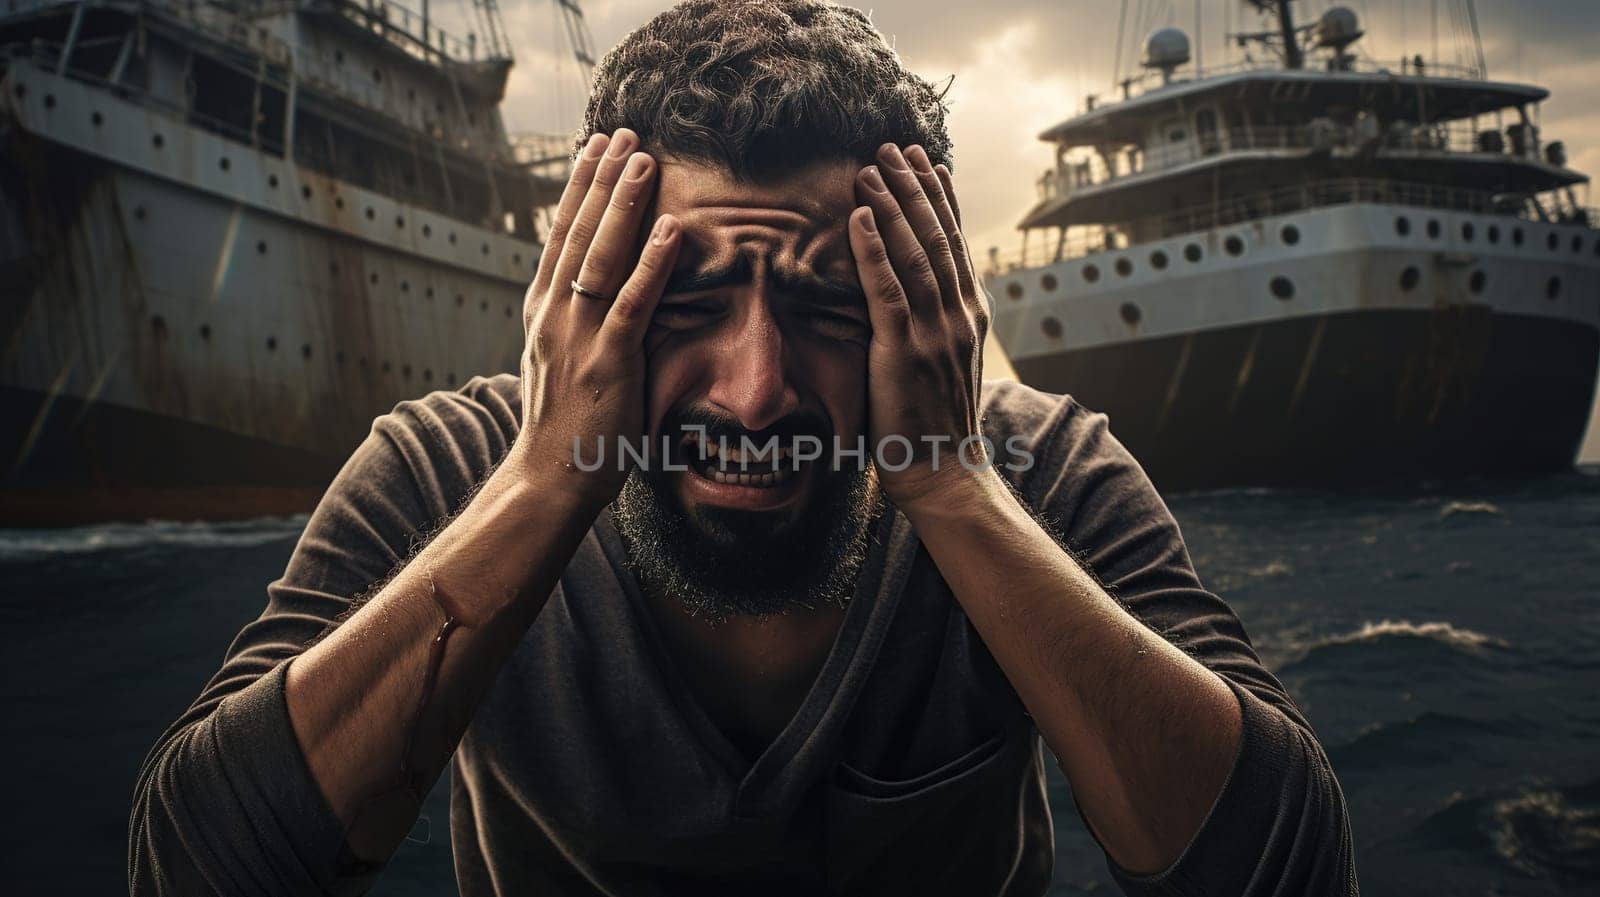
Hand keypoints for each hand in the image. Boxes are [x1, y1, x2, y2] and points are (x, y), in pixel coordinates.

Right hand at [511, 128, 680, 507]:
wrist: (546, 479)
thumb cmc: (562, 429)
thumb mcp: (557, 364)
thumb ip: (572, 326)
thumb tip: (589, 296)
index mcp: (542, 312)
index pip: (560, 235)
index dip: (578, 188)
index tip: (595, 147)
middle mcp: (553, 314)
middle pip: (577, 231)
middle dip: (601, 178)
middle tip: (623, 133)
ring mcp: (578, 336)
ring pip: (600, 255)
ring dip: (623, 204)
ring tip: (644, 159)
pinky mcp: (607, 362)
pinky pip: (632, 303)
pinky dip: (652, 264)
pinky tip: (670, 230)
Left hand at [848, 143, 990, 510]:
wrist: (944, 475)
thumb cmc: (933, 426)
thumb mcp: (943, 365)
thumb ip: (933, 326)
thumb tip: (914, 301)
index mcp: (970, 316)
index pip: (955, 244)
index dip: (942, 200)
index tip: (929, 162)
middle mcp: (959, 316)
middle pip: (937, 236)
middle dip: (915, 186)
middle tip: (895, 146)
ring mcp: (935, 333)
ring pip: (915, 253)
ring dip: (893, 204)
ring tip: (873, 166)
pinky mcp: (905, 352)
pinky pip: (888, 290)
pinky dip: (874, 249)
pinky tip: (861, 216)